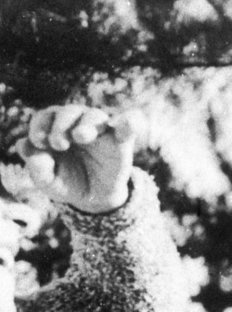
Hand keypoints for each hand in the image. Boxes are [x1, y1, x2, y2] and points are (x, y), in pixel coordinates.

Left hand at [6, 106, 135, 213]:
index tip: (39, 142)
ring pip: (93, 115)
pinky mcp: (122, 140)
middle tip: (58, 144)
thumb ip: (36, 167)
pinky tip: (123, 126)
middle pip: (68, 111)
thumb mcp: (49, 182)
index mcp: (57, 128)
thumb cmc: (69, 183)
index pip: (46, 116)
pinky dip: (129, 122)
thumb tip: (23, 146)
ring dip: (85, 124)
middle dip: (60, 125)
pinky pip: (129, 124)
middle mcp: (79, 123)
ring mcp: (101, 130)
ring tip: (80, 136)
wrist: (95, 200)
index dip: (40, 125)